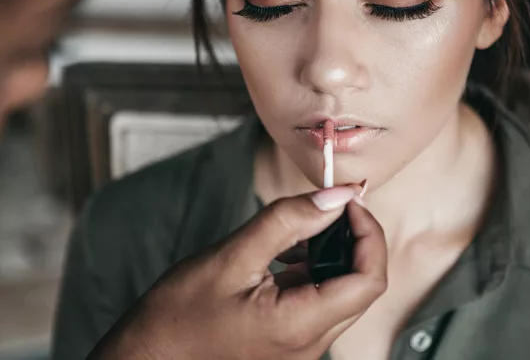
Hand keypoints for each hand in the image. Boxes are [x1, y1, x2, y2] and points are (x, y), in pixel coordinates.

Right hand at [88, 186, 386, 359]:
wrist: (148, 358)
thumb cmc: (177, 318)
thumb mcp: (232, 257)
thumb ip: (287, 222)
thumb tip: (334, 197)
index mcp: (301, 325)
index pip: (369, 280)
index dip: (369, 234)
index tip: (350, 203)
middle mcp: (310, 343)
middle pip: (360, 286)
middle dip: (353, 240)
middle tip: (331, 206)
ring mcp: (300, 346)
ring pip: (340, 292)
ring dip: (331, 254)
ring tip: (302, 227)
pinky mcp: (289, 340)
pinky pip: (316, 301)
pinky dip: (311, 270)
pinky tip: (286, 251)